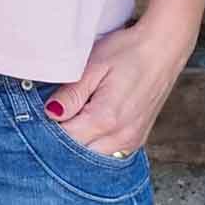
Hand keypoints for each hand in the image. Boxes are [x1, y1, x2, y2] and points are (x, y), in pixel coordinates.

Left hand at [45, 16, 194, 157]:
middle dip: (61, 138)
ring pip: (93, 156)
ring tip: (74, 114)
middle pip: (78, 152)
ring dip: (79, 141)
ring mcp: (131, 141)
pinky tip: (89, 123)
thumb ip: (71, 94)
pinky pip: (108, 152)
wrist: (163, 48)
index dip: (48, 127)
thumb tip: (50, 114)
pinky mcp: (137, 139)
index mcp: (106, 119)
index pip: (65, 138)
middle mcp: (121, 137)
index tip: (41, 112)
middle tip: (55, 113)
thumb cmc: (128, 51)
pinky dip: (94, 143)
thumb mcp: (93, 66)